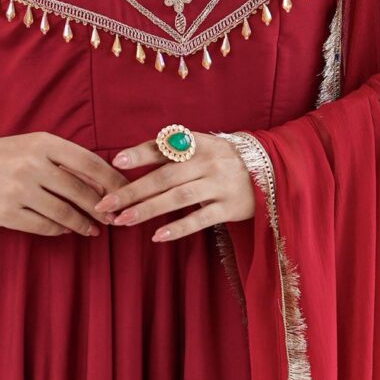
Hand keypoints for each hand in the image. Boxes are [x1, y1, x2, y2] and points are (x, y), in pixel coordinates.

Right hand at [0, 130, 119, 236]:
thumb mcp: (32, 146)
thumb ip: (64, 161)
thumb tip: (102, 184)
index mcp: (43, 143)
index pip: (90, 163)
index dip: (113, 182)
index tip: (127, 194)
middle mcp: (33, 165)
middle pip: (81, 192)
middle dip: (102, 208)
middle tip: (115, 218)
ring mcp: (19, 190)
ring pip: (65, 213)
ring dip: (84, 224)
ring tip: (94, 229)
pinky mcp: (6, 212)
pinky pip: (44, 226)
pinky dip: (61, 230)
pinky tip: (68, 230)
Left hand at [90, 131, 254, 238]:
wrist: (272, 171)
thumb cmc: (223, 161)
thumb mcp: (202, 148)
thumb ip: (172, 152)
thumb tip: (126, 162)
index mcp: (198, 143)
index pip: (164, 147)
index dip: (140, 153)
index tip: (116, 161)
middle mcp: (208, 162)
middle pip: (165, 177)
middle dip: (133, 191)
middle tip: (107, 204)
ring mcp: (220, 185)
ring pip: (178, 198)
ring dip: (148, 210)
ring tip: (123, 220)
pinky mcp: (230, 207)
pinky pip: (200, 219)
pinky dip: (178, 228)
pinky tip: (157, 236)